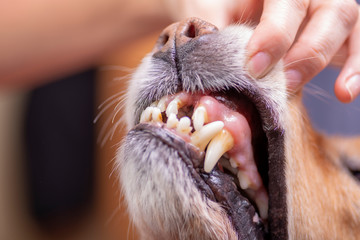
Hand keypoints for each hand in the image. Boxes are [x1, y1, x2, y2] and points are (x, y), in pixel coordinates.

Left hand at [163, 0, 359, 102]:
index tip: (255, 66)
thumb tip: (211, 50)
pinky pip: (356, 43)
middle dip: (305, 49)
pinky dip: (355, 68)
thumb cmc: (221, 7)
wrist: (233, 14)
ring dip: (323, 58)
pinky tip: (344, 92)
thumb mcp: (211, 9)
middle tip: (282, 81)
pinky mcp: (336, 31)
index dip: (275, 32)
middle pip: (327, 7)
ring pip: (345, 19)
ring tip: (297, 86)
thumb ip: (212, 22)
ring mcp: (324, 7)